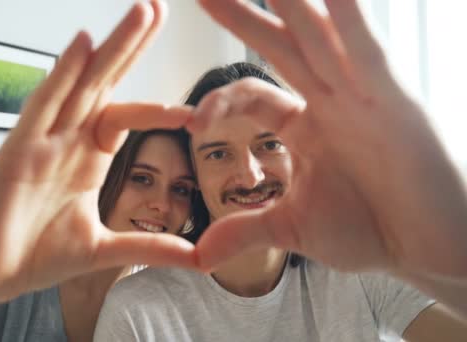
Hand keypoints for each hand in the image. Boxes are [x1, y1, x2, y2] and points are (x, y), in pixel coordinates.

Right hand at [0, 0, 196, 305]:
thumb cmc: (36, 255)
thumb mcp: (103, 249)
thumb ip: (146, 247)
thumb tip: (195, 255)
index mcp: (86, 158)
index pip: (125, 117)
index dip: (157, 108)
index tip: (194, 110)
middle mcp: (66, 141)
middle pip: (104, 84)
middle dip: (131, 48)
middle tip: (158, 8)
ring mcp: (41, 142)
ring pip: (80, 84)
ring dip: (109, 48)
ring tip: (139, 14)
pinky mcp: (16, 152)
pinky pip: (43, 106)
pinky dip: (62, 74)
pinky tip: (83, 43)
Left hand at [192, 0, 466, 278]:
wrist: (427, 248)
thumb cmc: (371, 230)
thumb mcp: (292, 229)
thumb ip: (244, 230)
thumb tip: (197, 256)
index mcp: (306, 125)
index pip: (252, 95)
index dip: (219, 103)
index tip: (191, 125)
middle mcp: (331, 100)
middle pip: (280, 46)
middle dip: (243, 16)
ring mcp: (362, 95)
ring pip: (319, 36)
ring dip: (292, 3)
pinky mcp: (395, 100)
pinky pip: (368, 52)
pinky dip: (350, 20)